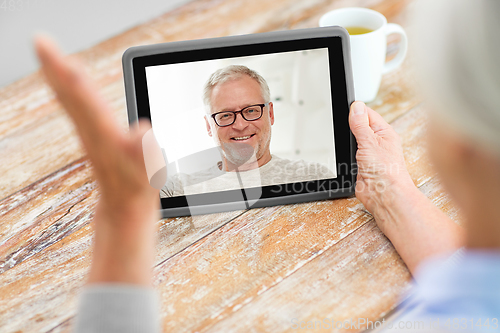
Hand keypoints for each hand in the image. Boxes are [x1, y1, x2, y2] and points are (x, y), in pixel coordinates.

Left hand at [35, 34, 159, 285]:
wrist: (124, 210)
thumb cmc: (138, 191)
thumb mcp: (148, 173)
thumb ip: (145, 151)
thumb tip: (141, 127)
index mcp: (105, 137)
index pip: (85, 102)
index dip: (72, 76)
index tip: (55, 53)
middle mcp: (92, 133)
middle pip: (70, 96)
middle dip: (56, 68)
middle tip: (41, 41)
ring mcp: (90, 135)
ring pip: (70, 100)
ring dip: (59, 76)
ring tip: (50, 54)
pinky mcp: (93, 137)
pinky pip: (76, 108)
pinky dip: (68, 90)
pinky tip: (68, 82)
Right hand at [349, 101, 463, 272]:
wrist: (384, 196)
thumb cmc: (386, 171)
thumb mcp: (370, 142)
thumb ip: (360, 124)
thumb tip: (356, 106)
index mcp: (384, 132)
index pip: (367, 114)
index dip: (355, 111)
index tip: (345, 109)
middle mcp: (378, 142)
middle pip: (358, 126)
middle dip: (349, 127)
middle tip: (343, 127)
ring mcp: (369, 154)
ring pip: (353, 141)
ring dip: (347, 142)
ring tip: (345, 143)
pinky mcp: (361, 166)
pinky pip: (350, 155)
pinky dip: (346, 155)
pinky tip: (345, 155)